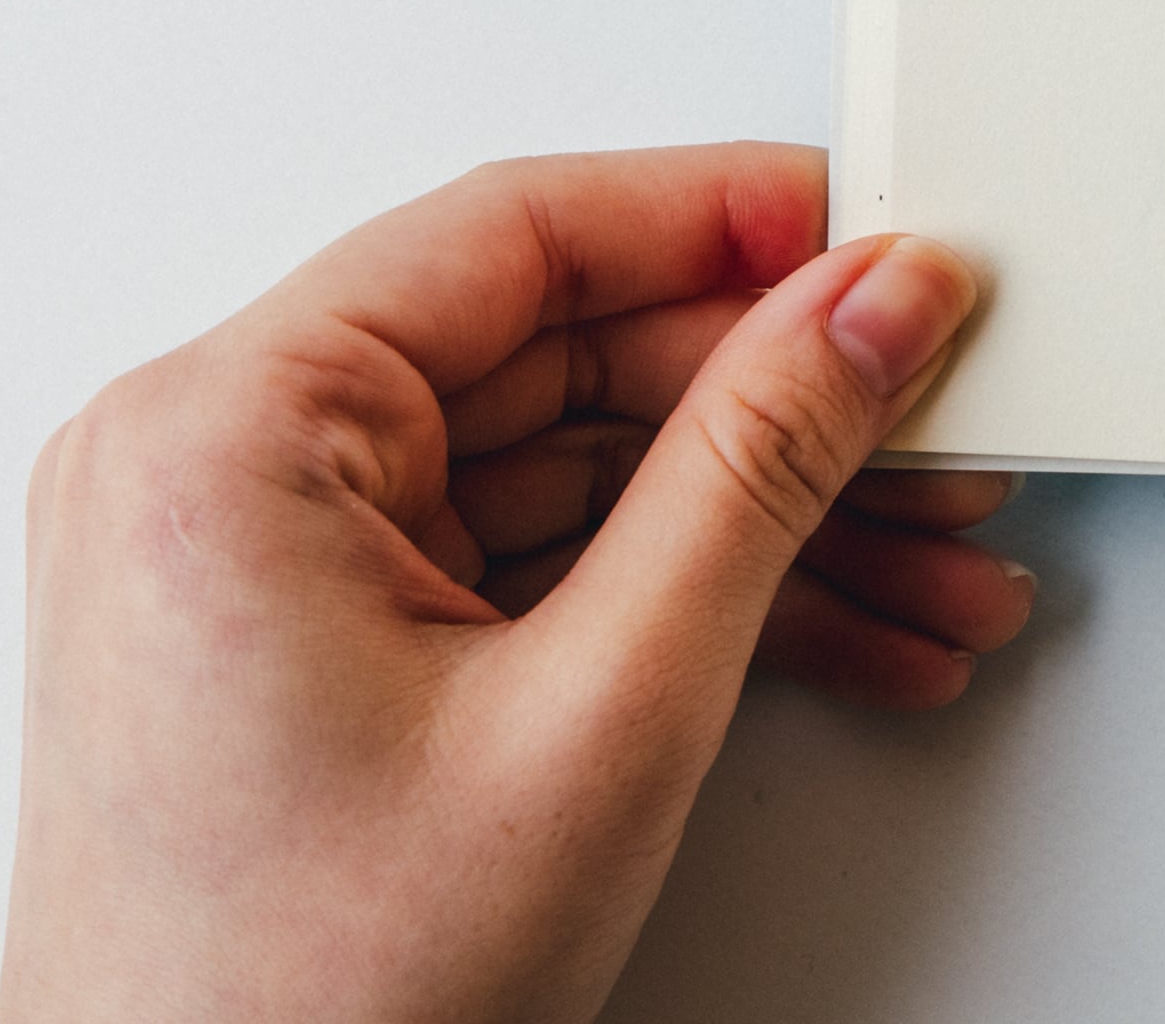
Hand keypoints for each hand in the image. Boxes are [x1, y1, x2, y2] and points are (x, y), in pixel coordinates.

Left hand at [0, 145, 1032, 1023]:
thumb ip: (759, 468)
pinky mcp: (315, 642)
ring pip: (576, 465)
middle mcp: (217, 468)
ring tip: (937, 567)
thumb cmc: (311, 1010)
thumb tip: (866, 303)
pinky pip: (533, 559)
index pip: (522, 233)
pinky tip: (845, 636)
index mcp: (226, 434)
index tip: (884, 239)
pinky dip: (685, 596)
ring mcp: (261, 560)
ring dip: (769, 521)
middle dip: (785, 412)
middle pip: (568, 351)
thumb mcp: (603, 707)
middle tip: (947, 427)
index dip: (732, 220)